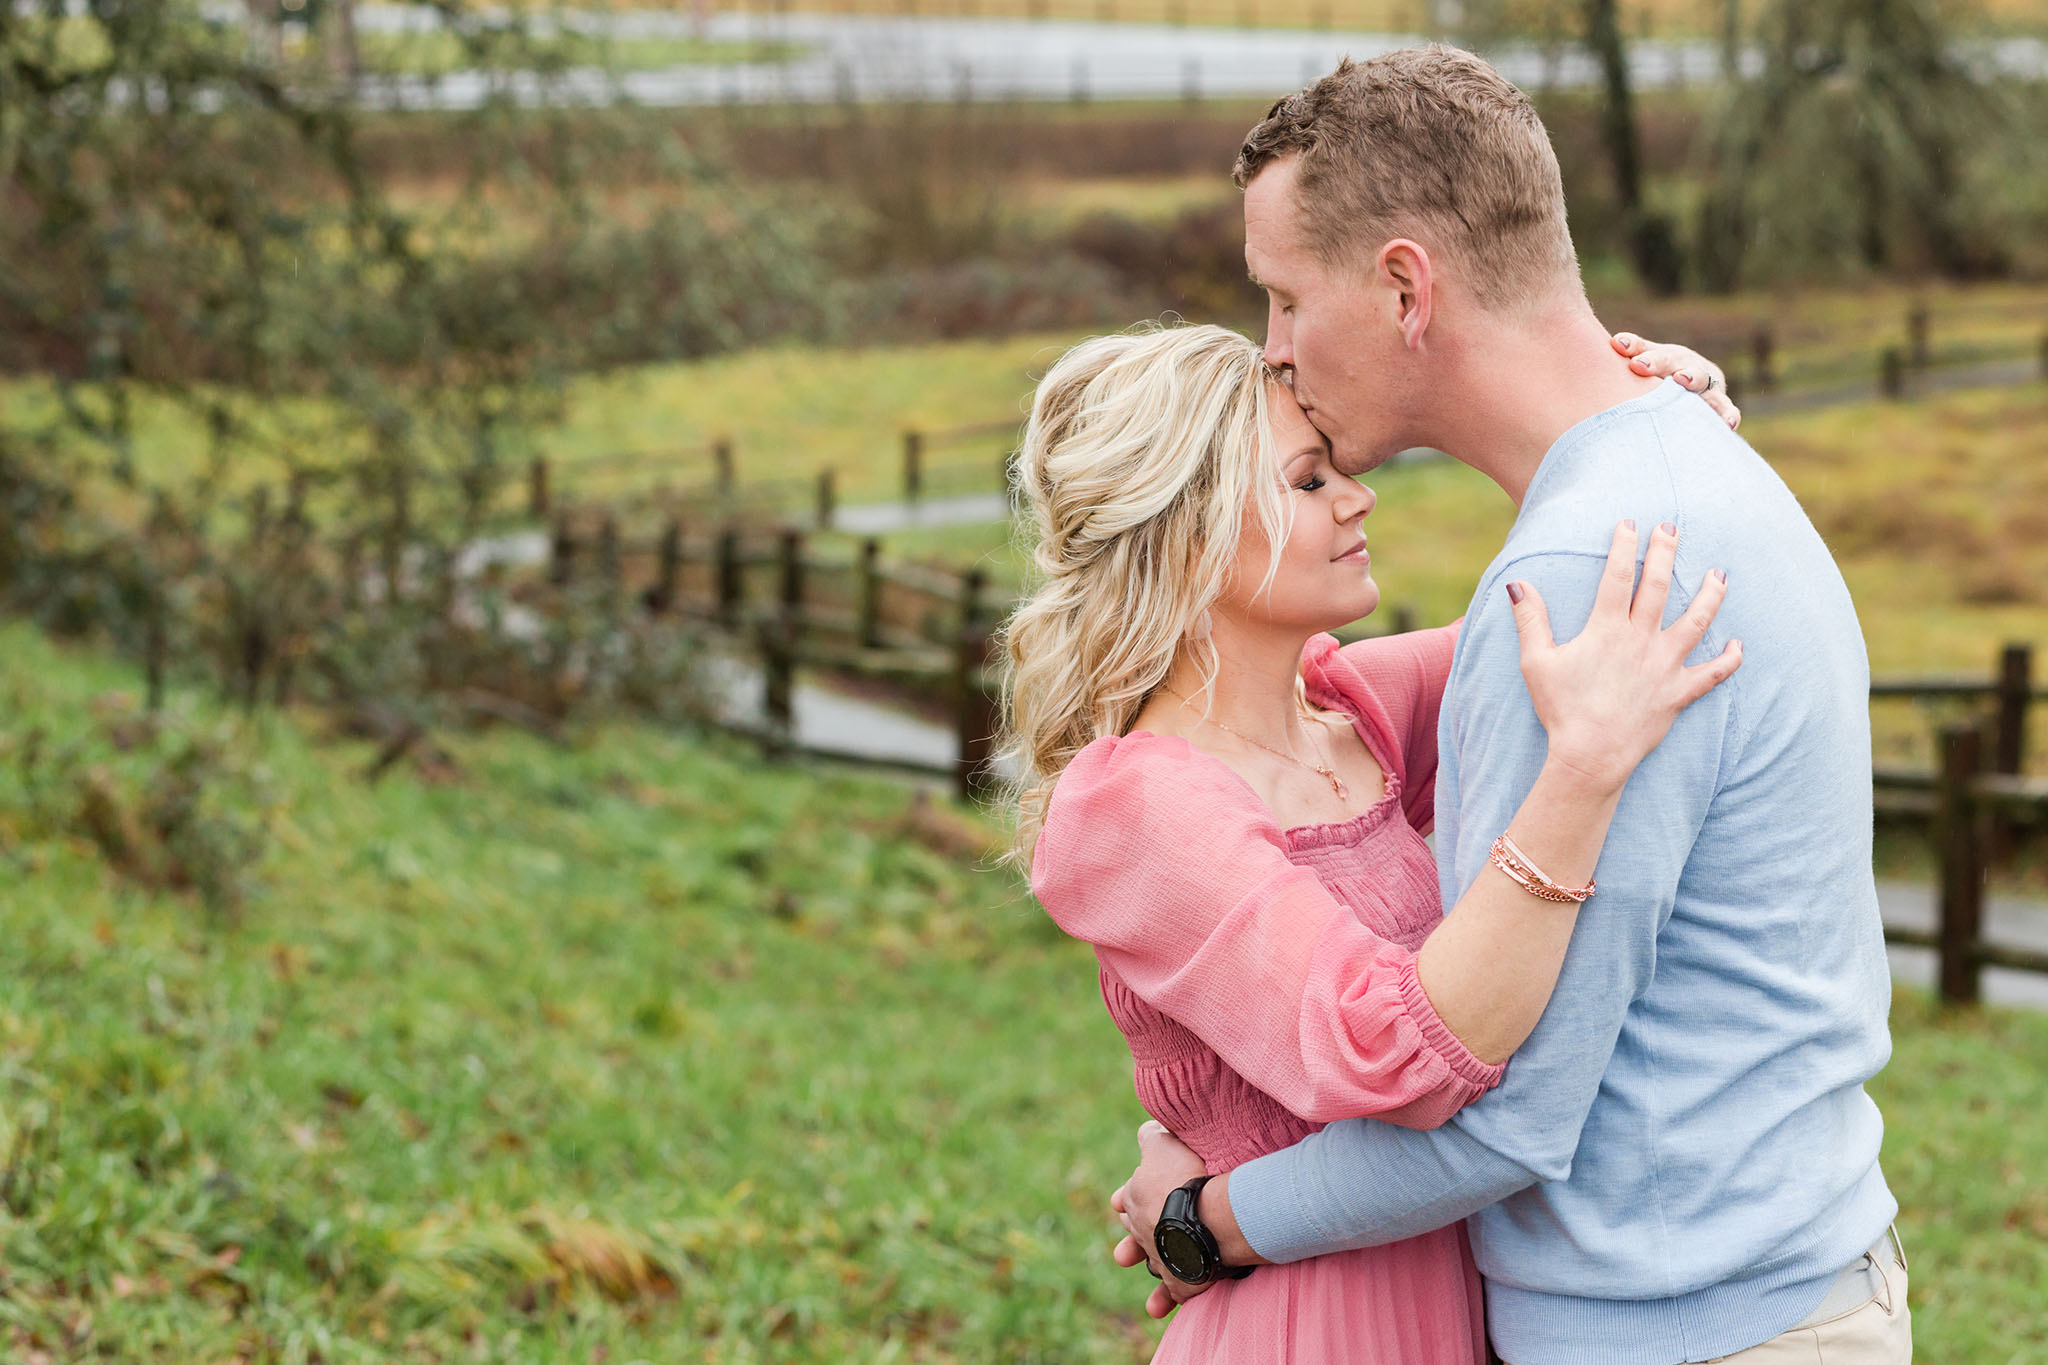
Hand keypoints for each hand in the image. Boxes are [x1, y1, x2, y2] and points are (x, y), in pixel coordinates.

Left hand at [1108, 1120, 1210, 1318]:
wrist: (1205, 1216)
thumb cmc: (1184, 1176)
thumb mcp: (1165, 1145)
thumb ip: (1152, 1138)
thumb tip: (1147, 1129)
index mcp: (1134, 1198)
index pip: (1125, 1198)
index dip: (1125, 1199)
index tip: (1119, 1203)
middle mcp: (1141, 1230)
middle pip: (1134, 1233)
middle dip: (1132, 1239)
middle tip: (1124, 1251)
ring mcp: (1159, 1257)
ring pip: (1152, 1264)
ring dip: (1150, 1271)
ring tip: (1146, 1279)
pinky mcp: (1180, 1281)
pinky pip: (1174, 1292)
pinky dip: (1168, 1298)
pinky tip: (1162, 1307)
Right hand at [1508, 520, 1741, 791]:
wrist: (1591, 755)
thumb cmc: (1561, 709)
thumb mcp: (1536, 662)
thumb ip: (1530, 620)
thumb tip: (1518, 584)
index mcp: (1606, 629)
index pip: (1617, 576)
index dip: (1624, 547)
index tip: (1630, 523)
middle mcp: (1641, 640)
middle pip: (1659, 587)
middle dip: (1666, 553)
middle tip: (1672, 528)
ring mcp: (1664, 666)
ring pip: (1696, 622)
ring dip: (1710, 595)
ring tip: (1719, 575)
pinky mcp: (1678, 693)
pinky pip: (1712, 674)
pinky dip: (1728, 660)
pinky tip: (1738, 645)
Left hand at [1611, 332, 1741, 430]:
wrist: (1699, 379)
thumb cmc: (1665, 372)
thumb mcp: (1650, 360)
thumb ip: (1634, 352)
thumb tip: (1614, 342)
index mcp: (1665, 355)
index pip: (1646, 349)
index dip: (1633, 348)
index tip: (1619, 347)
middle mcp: (1685, 364)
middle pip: (1671, 361)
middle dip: (1656, 362)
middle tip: (1639, 364)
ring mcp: (1704, 382)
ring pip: (1699, 379)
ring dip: (1691, 378)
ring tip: (1682, 379)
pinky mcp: (1719, 401)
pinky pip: (1724, 407)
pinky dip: (1728, 413)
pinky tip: (1728, 423)